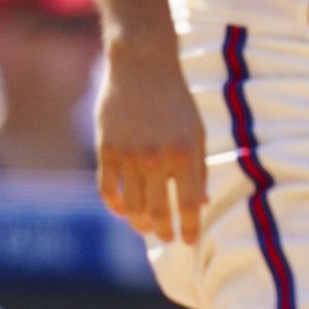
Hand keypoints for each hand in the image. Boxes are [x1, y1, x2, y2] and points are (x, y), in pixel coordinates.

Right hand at [95, 35, 208, 244]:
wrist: (142, 66)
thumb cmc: (176, 100)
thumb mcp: (196, 132)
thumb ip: (198, 169)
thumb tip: (202, 204)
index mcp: (185, 154)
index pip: (187, 205)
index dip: (189, 228)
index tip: (190, 242)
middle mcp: (156, 158)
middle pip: (158, 211)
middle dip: (163, 231)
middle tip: (166, 238)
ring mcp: (128, 155)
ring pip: (132, 205)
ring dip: (139, 223)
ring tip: (146, 229)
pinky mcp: (106, 148)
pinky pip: (108, 188)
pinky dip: (114, 205)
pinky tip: (123, 211)